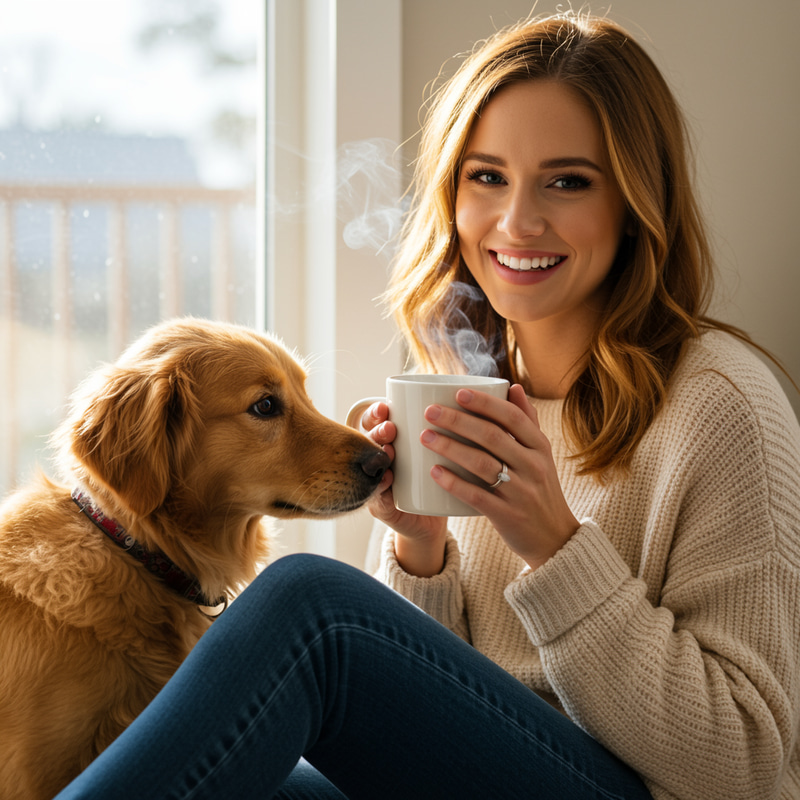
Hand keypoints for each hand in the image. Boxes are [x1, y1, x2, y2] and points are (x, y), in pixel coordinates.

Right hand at [355, 401, 446, 576]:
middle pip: (370, 438)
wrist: (434, 516)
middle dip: (377, 430)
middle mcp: (381, 456)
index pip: (377, 420)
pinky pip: (377, 495)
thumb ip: (461, 423)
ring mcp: (379, 480)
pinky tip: (387, 479)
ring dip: (378, 454)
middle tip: (391, 428)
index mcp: (393, 438)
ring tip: (389, 451)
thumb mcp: (451, 446)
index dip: (377, 412)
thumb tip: (498, 391)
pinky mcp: (384, 506)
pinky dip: (381, 486)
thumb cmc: (443, 473)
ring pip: (371, 463)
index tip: (387, 406)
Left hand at [420, 384, 578, 569]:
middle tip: (429, 412)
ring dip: (450, 448)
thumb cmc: (540, 489)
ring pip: (482, 464)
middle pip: (492, 437)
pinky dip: (454, 483)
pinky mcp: (507, 515)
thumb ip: (527, 422)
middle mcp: (533, 466)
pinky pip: (477, 496)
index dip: (485, 403)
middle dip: (458, 421)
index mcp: (539, 447)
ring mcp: (520, 492)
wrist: (555, 538)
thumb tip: (514, 387)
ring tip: (425, 436)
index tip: (458, 393)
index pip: (512, 418)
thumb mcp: (541, 455)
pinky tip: (434, 472)